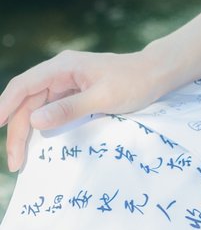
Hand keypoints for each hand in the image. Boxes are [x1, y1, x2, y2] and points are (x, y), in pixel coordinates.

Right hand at [0, 48, 162, 172]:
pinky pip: (48, 109)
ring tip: (21, 160)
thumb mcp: (103, 98)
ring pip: (36, 106)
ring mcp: (65, 81)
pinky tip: (36, 144)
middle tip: (15, 163)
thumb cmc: (134, 82)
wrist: (157, 73)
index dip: (5, 106)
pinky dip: (41, 126)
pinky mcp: (72, 91)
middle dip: (18, 130)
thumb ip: (69, 109)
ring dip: (27, 131)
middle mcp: (59, 71)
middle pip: (27, 100)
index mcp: (63, 66)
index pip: (24, 85)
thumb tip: (35, 121)